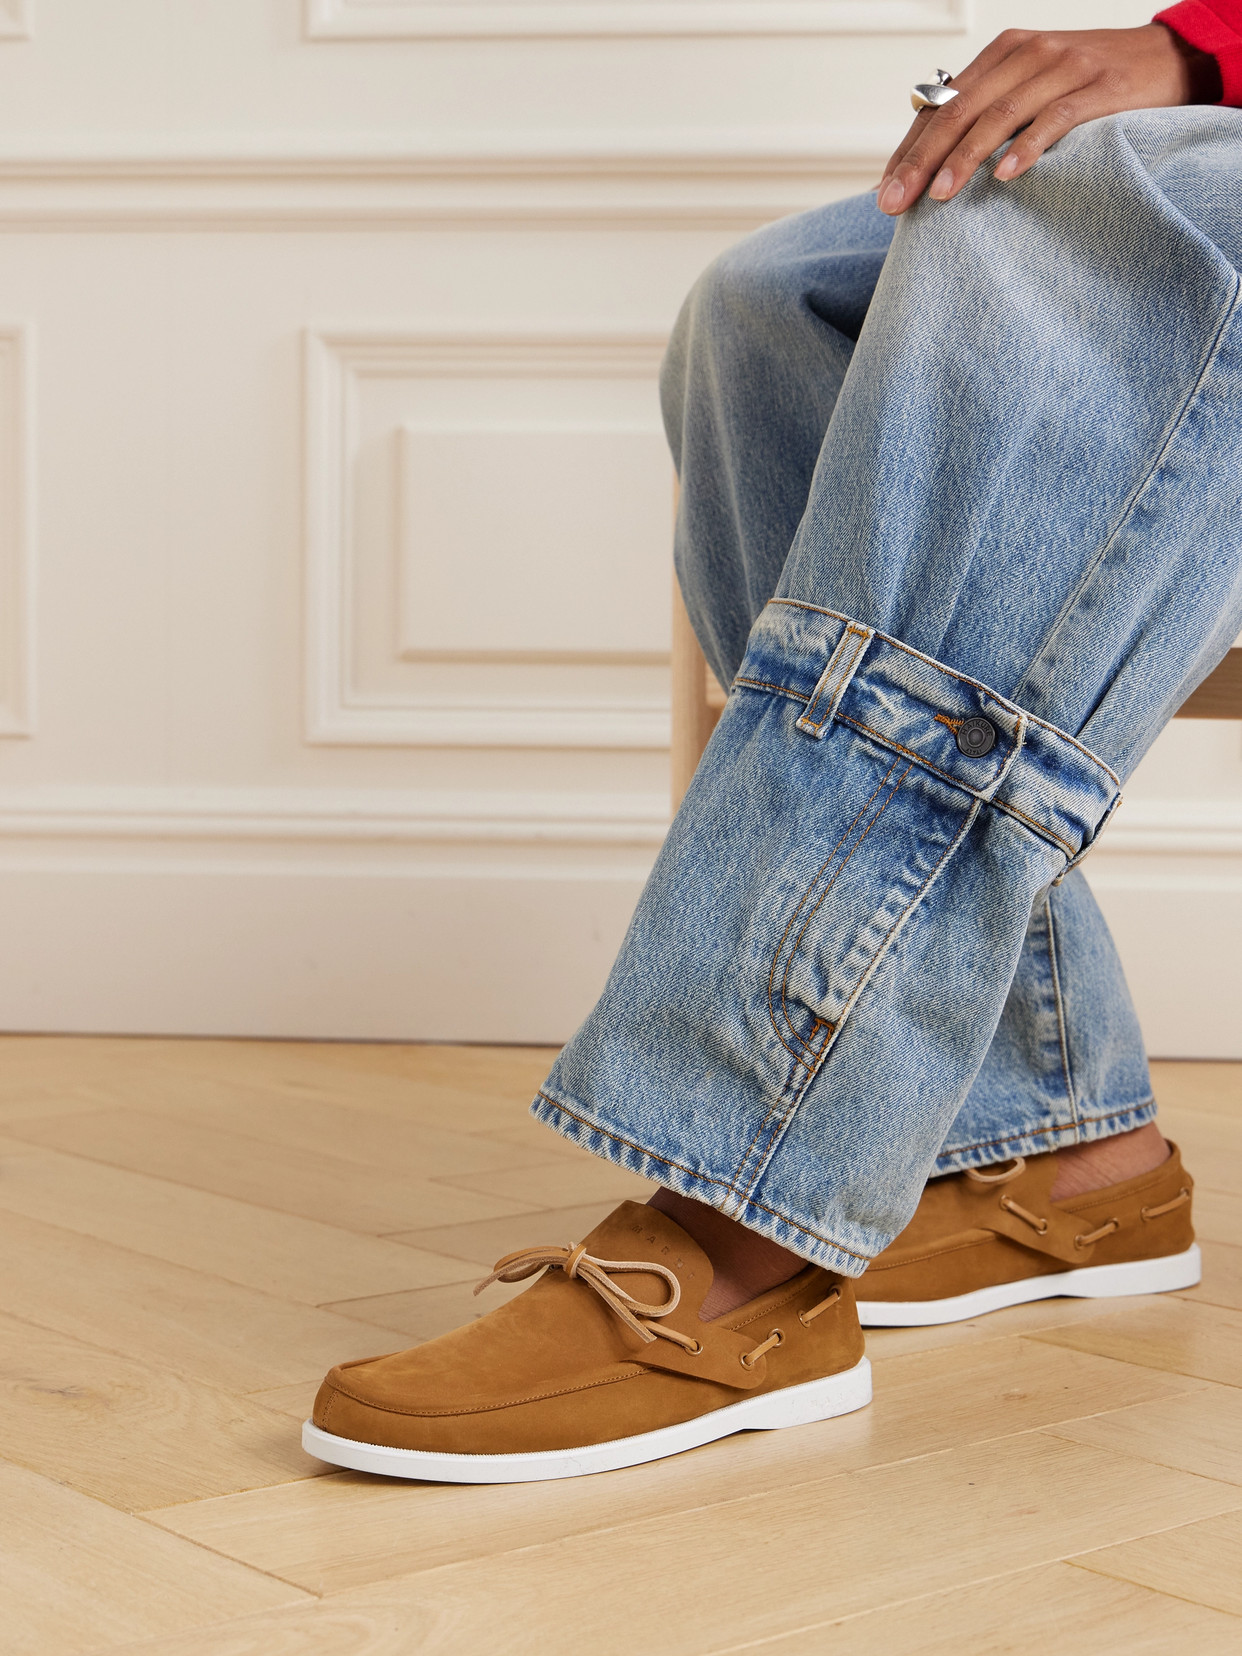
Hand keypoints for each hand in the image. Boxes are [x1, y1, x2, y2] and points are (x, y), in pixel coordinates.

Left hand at [877, 23, 1219, 215]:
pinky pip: (1054, 119)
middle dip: (921, 161)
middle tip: (895, 203)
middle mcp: (1026, 54)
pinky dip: (1026, 148)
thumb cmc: (1088, 82)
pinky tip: (1003, 177)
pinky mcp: (1096, 88)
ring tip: (938, 197)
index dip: (909, 150)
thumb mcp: (1032, 85)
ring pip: (999, 116)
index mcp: (1002, 53)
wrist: (1166, 58)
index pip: (942, 105)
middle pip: (960, 111)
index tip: (885, 191)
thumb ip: (990, 110)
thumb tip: (935, 161)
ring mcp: (1062, 68)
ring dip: (964, 159)